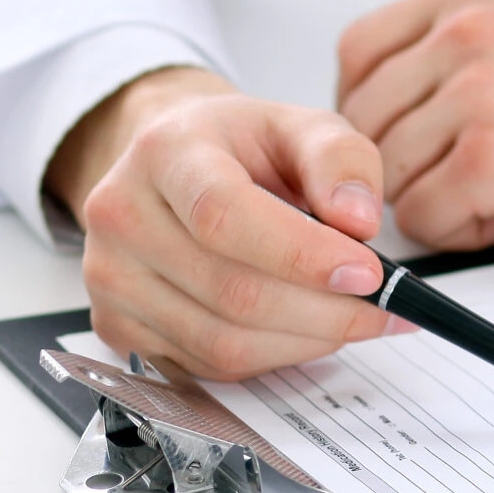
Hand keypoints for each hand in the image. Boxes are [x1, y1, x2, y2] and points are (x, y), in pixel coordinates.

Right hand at [47, 67, 396, 378]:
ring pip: (223, 342)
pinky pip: (209, 366)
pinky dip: (273, 357)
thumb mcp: (302, 126)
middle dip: (325, 311)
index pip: (225, 215)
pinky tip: (305, 329)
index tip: (368, 272)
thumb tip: (358, 220)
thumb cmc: (241, 148)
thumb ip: (341, 159)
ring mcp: (111, 277)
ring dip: (306, 340)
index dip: (302, 254)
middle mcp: (122, 215)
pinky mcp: (117, 327)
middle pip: (232, 291)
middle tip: (383, 308)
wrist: (175, 165)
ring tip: (353, 317)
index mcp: (165, 152)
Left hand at [334, 0, 493, 251]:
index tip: (416, 138)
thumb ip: (460, 53)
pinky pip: (423, 220)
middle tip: (480, 177)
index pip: (358, 53)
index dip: (376, 111)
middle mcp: (470, 30)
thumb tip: (379, 116)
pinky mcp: (492, 161)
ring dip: (440, 200)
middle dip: (409, 164)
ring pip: (387, 177)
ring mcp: (479, 93)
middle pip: (364, 122)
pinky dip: (466, 234)